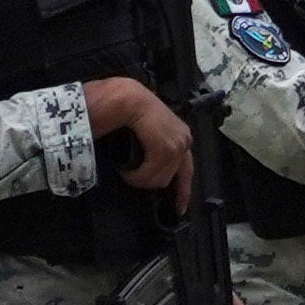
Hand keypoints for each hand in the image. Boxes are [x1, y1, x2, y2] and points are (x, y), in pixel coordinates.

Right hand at [84, 77, 194, 204]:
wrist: (118, 95)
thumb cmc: (125, 112)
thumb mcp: (141, 135)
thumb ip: (150, 151)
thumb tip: (147, 173)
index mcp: (179, 135)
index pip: (187, 169)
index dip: (182, 190)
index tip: (179, 209)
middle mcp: (184, 138)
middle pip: (172, 177)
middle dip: (150, 182)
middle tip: (130, 176)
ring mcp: (178, 142)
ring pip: (160, 179)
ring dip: (138, 178)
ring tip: (124, 166)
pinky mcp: (167, 146)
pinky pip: (153, 174)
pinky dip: (136, 176)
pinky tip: (126, 168)